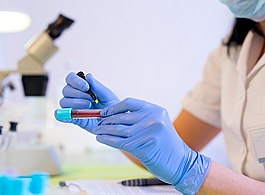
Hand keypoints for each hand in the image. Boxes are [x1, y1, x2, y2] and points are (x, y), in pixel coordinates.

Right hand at [55, 72, 118, 131]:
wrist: (114, 120)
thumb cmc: (111, 105)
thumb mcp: (107, 94)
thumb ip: (97, 86)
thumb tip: (88, 76)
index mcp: (82, 86)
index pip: (71, 78)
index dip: (76, 81)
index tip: (86, 87)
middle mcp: (75, 95)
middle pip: (66, 90)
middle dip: (78, 94)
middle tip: (91, 99)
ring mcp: (73, 106)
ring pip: (64, 101)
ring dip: (75, 103)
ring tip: (88, 106)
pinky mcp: (73, 118)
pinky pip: (62, 115)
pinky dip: (63, 115)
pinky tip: (71, 115)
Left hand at [93, 98, 210, 194]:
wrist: (180, 162)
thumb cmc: (166, 144)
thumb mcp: (156, 124)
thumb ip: (140, 118)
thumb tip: (114, 117)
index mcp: (155, 110)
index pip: (129, 102)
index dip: (114, 107)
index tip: (104, 113)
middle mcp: (152, 118)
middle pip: (122, 117)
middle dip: (106, 121)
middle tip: (97, 124)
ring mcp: (149, 132)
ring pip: (119, 130)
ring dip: (104, 130)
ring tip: (96, 131)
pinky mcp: (144, 146)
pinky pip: (120, 142)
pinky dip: (108, 140)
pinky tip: (100, 139)